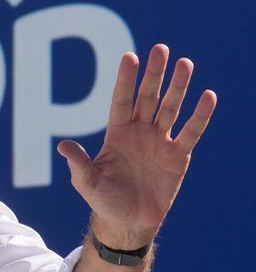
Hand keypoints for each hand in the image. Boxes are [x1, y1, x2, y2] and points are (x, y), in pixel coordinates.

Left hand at [57, 44, 216, 248]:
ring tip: (185, 63)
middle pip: (148, 97)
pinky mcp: (179, 156)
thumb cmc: (105, 200)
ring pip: (171, 108)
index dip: (126, 80)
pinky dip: (200, 115)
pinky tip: (208, 95)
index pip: (122, 100)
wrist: (130, 222)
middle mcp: (140, 132)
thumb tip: (62, 146)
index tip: (130, 56)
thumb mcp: (88, 183)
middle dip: (154, 74)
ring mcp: (160, 142)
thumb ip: (79, 163)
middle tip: (161, 49)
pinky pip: (191, 132)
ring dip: (178, 86)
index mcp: (117, 134)